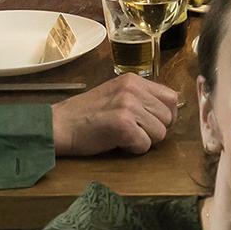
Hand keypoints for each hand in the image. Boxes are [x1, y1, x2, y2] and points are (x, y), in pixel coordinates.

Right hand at [52, 74, 178, 155]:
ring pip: (160, 133)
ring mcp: (128, 105)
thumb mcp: (116, 95)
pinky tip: (117, 142)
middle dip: (156, 130)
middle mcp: (133, 89)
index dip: (165, 115)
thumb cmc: (85, 115)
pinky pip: (145, 145)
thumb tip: (167, 112)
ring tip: (123, 136)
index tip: (151, 123)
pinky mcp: (123, 124)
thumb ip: (140, 98)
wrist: (59, 125)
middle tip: (134, 132)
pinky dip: (134, 149)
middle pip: (168, 117)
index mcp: (133, 80)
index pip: (171, 97)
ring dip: (145, 140)